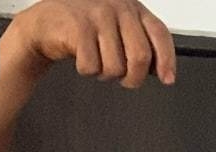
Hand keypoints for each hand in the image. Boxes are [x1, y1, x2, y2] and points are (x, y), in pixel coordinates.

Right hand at [16, 0, 175, 86]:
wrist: (47, 23)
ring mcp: (98, 15)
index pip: (159, 34)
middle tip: (124, 80)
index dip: (166, 60)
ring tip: (97, 60)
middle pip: (140, 57)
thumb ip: (139, 43)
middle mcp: (118, 7)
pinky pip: (92, 67)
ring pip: (116, 67)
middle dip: (133, 78)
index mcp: (132, 8)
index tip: (168, 79)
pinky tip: (81, 57)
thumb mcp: (117, 30)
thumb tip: (162, 70)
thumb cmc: (85, 29)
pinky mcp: (79, 27)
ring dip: (106, 74)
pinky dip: (87, 71)